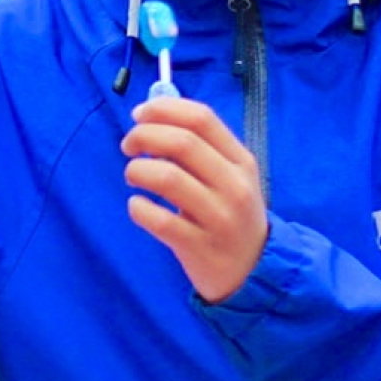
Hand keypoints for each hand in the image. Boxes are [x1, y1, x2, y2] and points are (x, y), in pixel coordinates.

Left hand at [122, 98, 268, 303]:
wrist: (252, 271)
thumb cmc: (229, 214)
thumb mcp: (230, 178)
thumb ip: (198, 148)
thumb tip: (151, 115)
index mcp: (241, 161)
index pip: (201, 118)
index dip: (163, 109)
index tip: (139, 114)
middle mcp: (234, 186)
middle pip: (182, 142)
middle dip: (143, 135)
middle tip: (128, 145)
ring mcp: (219, 218)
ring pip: (168, 178)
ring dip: (138, 170)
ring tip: (133, 175)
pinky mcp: (200, 247)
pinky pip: (159, 220)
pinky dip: (139, 208)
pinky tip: (137, 206)